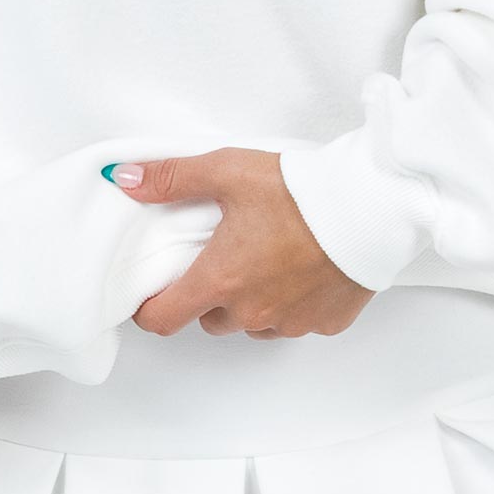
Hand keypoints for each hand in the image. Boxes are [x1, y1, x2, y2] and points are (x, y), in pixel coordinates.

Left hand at [111, 147, 376, 338]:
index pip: (163, 320)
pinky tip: (300, 267)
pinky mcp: (324, 323)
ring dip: (249, 301)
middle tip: (222, 253)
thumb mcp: (226, 170)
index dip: (149, 308)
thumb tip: (126, 179)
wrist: (367, 205)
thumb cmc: (299, 190)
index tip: (151, 292)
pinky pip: (294, 322)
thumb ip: (171, 178)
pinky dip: (290, 302)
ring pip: (252, 324)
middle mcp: (252, 312)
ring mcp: (290, 322)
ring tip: (265, 256)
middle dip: (208, 293)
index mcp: (221, 280)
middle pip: (210, 319)